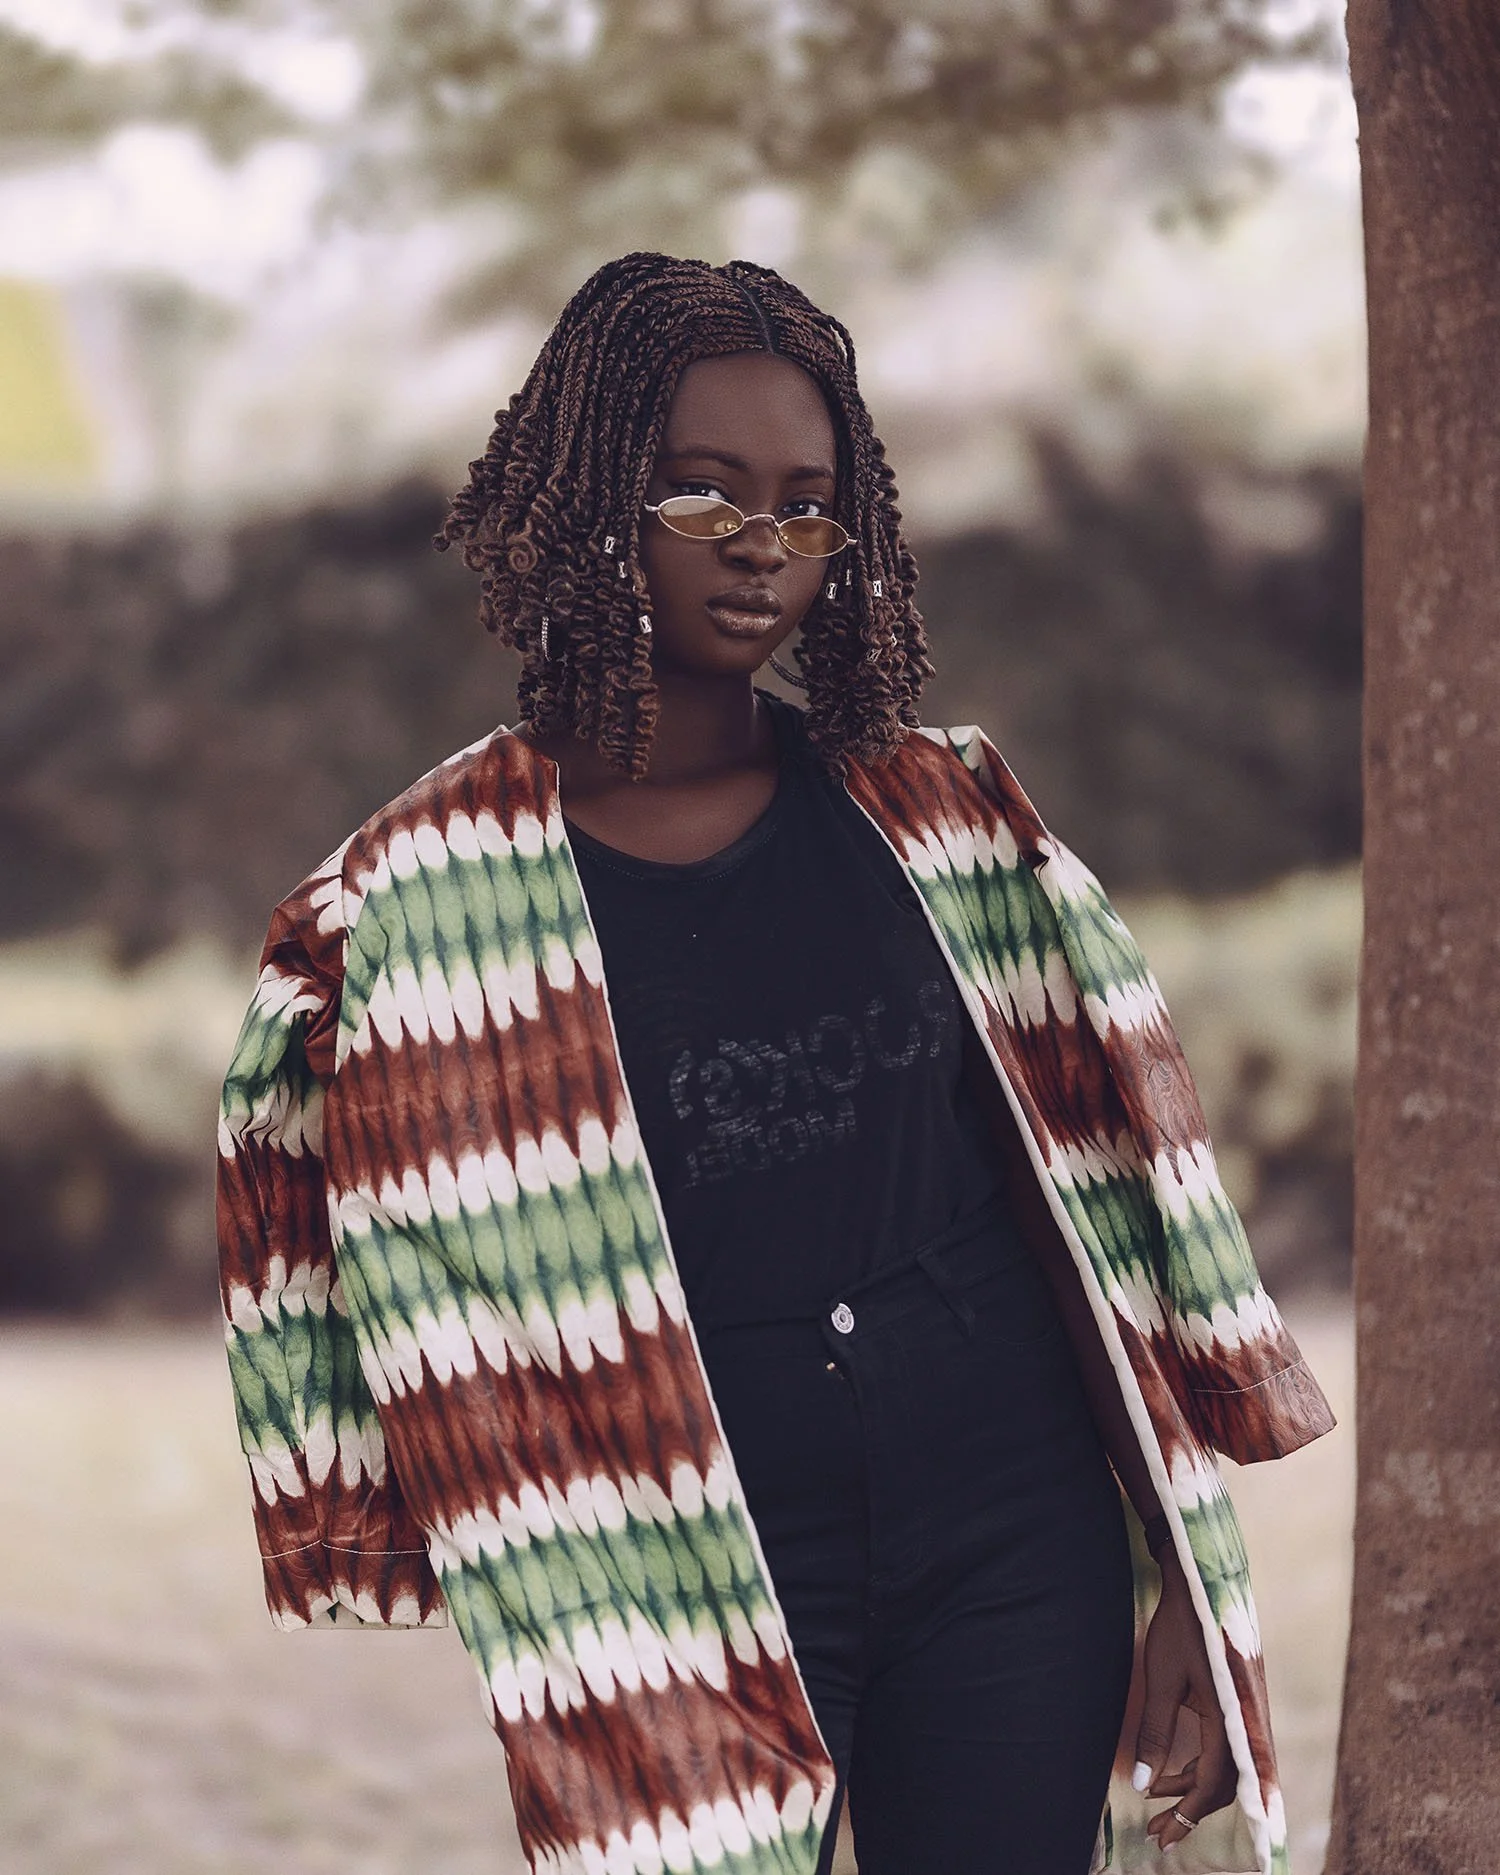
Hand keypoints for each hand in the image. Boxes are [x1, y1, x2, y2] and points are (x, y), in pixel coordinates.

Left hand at [1132, 1553, 1238, 1850]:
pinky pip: (1229, 1749)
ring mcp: (1250, 1712)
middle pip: (1226, 1783)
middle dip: (1190, 1809)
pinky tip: (1177, 1768)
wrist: (1203, 1582)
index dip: (1186, 1811)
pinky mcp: (1244, 1705)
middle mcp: (1249, 1721)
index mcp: (1232, 1717)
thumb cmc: (1181, 1627)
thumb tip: (1142, 1784)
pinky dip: (1203, 1764)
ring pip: (1228, 1767)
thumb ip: (1155, 1733)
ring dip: (1195, 1786)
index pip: (1213, 1781)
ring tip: (1158, 1797)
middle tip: (1158, 1830)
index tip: (1161, 1834)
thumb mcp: (1161, 1679)